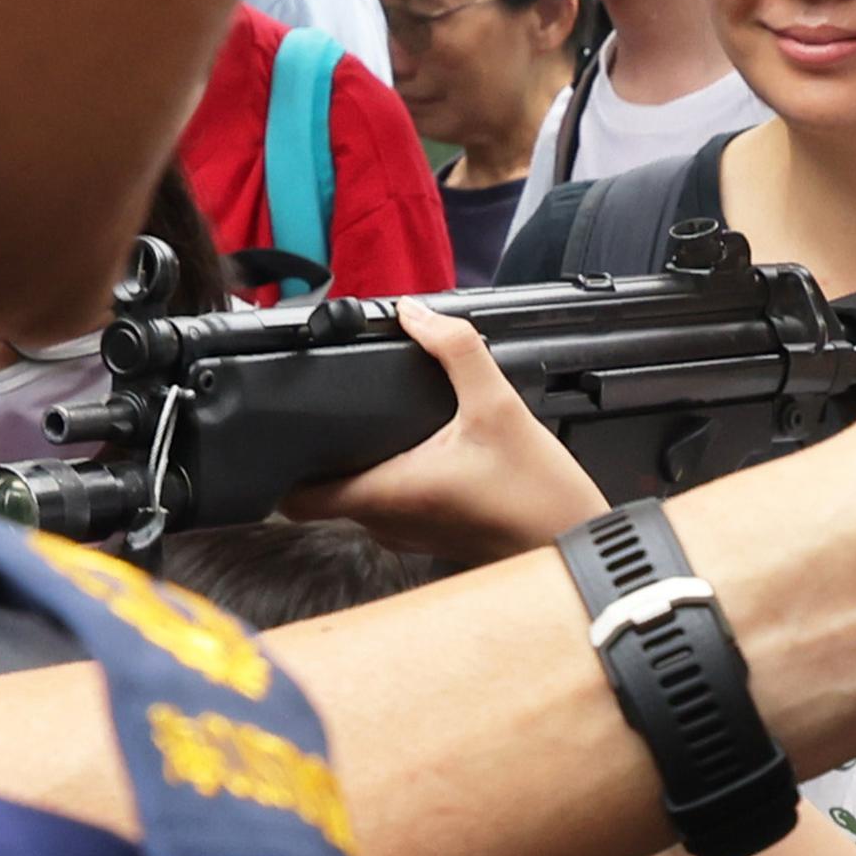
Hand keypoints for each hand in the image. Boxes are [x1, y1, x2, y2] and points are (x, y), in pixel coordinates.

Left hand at [291, 304, 604, 562]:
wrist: (575, 541)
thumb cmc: (539, 493)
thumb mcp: (499, 408)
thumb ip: (456, 352)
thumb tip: (418, 314)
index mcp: (388, 493)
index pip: (297, 498)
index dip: (280, 467)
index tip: (285, 434)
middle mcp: (387, 522)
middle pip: (323, 494)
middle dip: (322, 456)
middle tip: (337, 416)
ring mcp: (407, 535)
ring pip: (355, 502)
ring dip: (356, 470)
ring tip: (375, 432)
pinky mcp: (430, 538)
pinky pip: (387, 510)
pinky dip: (388, 483)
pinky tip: (418, 456)